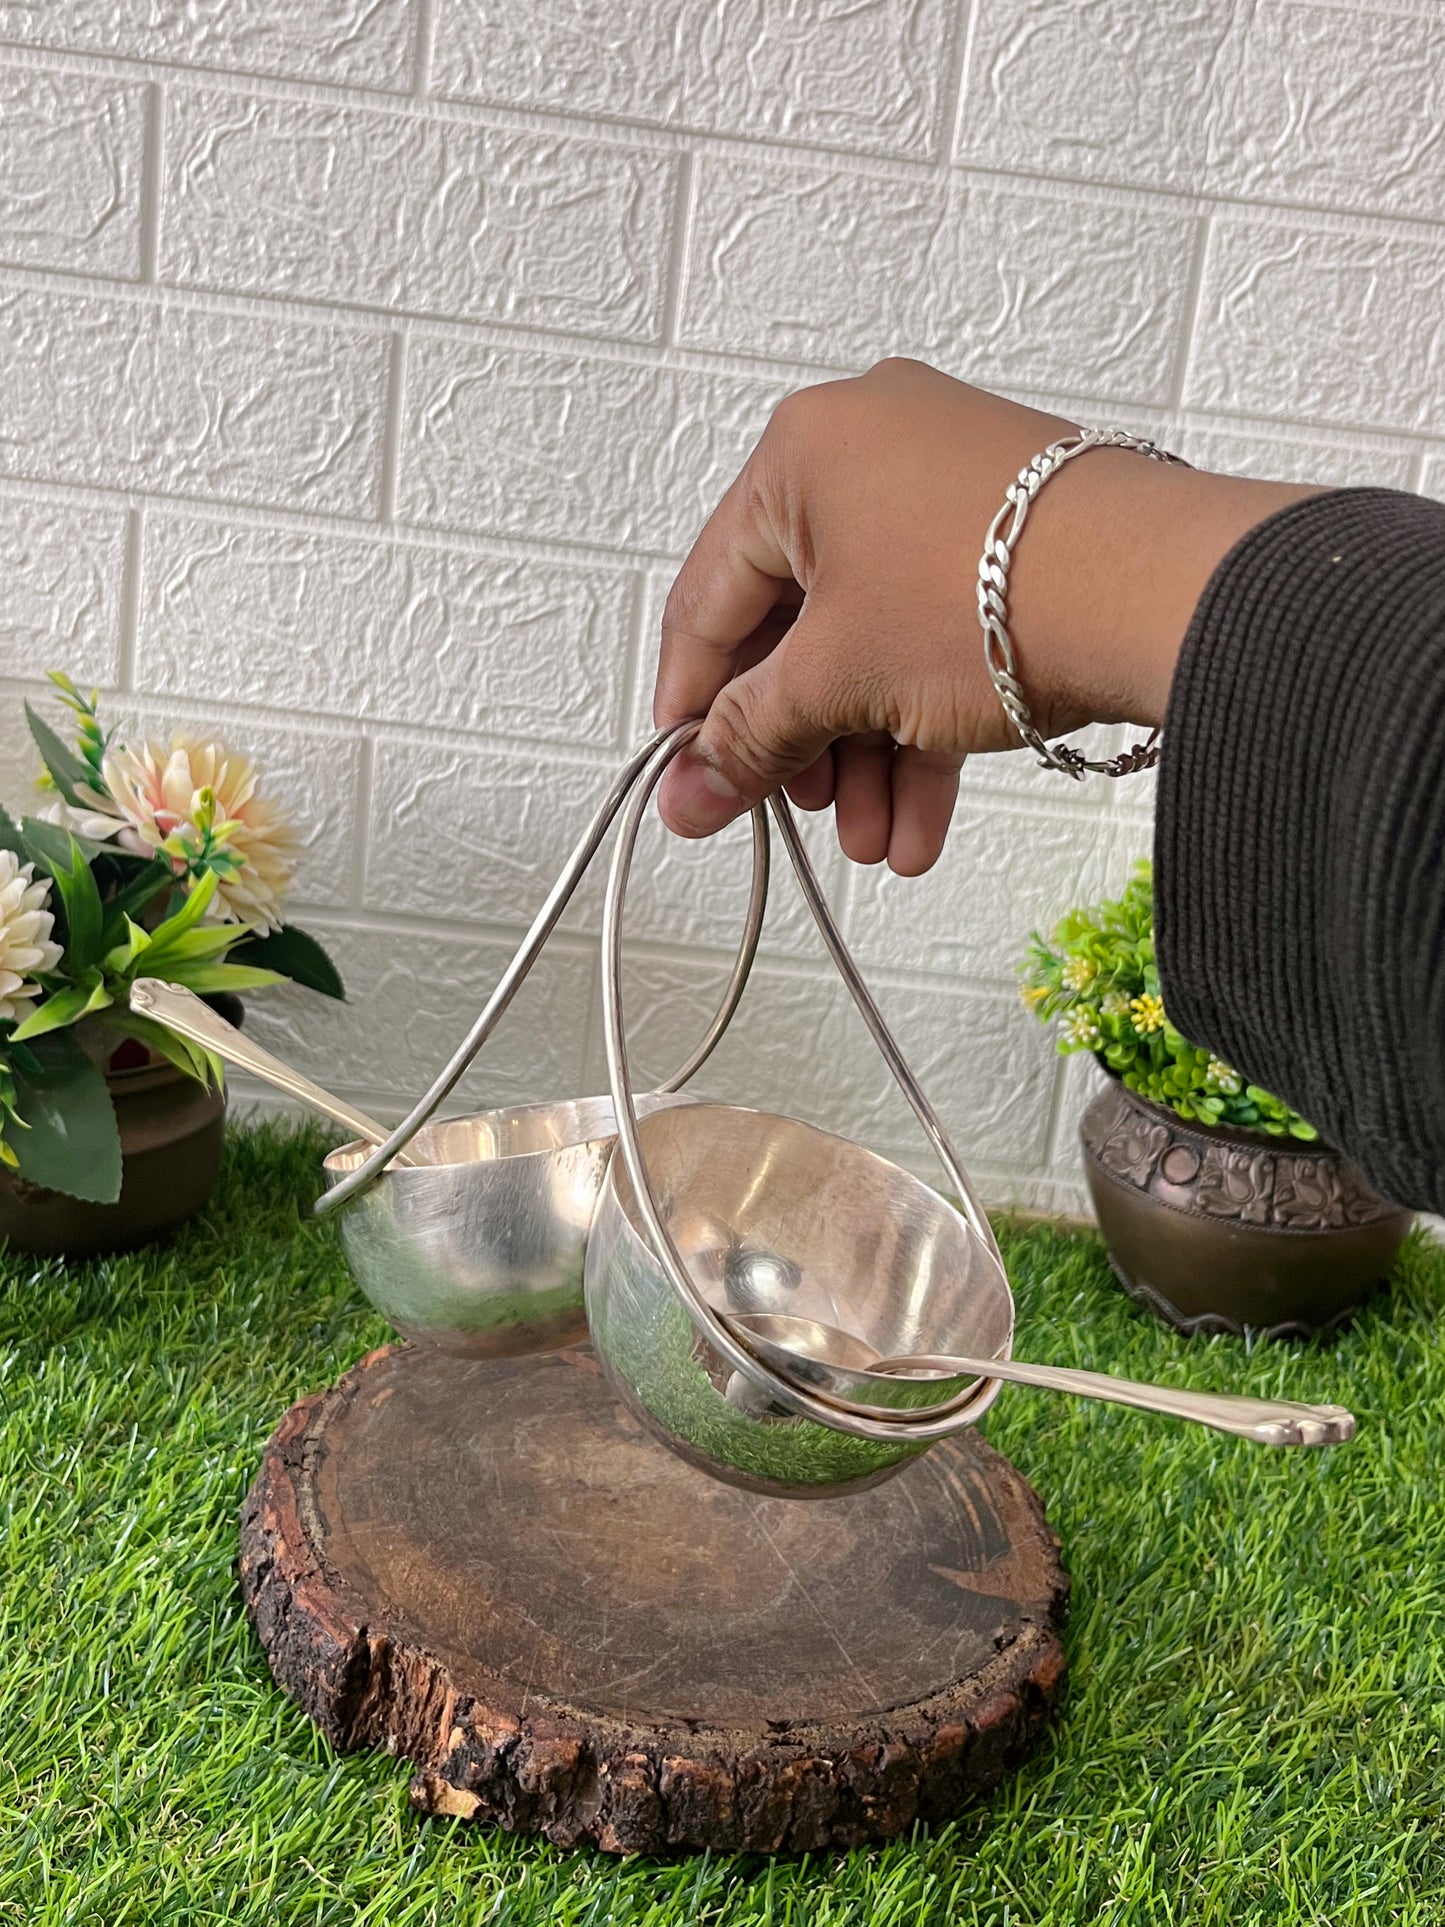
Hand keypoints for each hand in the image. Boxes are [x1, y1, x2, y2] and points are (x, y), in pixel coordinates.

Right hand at [653, 358, 1317, 873]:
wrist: (1156, 592)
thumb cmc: (988, 595)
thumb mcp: (837, 680)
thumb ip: (748, 738)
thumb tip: (686, 792)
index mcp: (801, 451)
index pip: (712, 595)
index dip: (694, 700)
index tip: (690, 773)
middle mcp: (870, 452)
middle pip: (800, 627)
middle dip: (804, 745)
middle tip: (798, 815)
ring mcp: (947, 492)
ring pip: (873, 643)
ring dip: (866, 755)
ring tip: (875, 839)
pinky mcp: (1009, 540)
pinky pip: (935, 636)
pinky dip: (922, 723)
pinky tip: (921, 818)